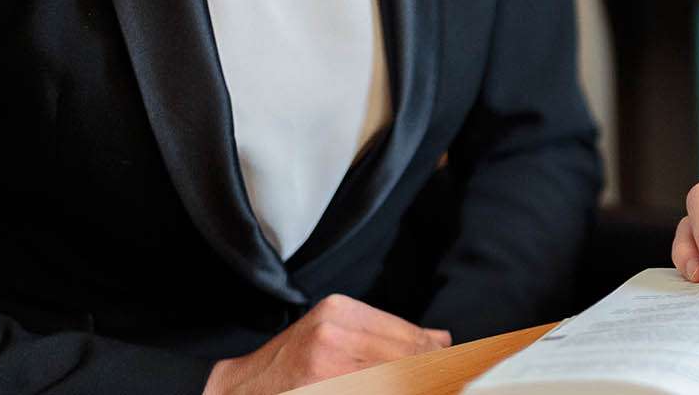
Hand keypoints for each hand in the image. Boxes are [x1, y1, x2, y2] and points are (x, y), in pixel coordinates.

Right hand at [202, 294, 450, 394]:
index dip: (442, 361)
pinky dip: (396, 388)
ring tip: (436, 382)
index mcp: (341, 311)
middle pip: (411, 362)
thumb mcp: (334, 334)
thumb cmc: (288, 367)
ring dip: (420, 382)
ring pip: (399, 378)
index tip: (462, 370)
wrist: (236, 390)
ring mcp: (328, 368)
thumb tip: (443, 343)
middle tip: (454, 380)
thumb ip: (388, 336)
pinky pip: (378, 387)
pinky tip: (404, 387)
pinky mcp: (326, 388)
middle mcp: (335, 334)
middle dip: (435, 378)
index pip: (414, 339)